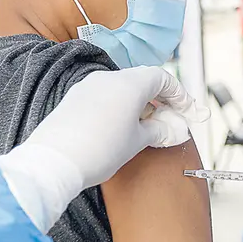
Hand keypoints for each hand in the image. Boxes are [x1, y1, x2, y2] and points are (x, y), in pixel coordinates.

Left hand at [0, 67, 207, 231]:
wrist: (53, 163)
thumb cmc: (99, 151)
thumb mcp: (137, 142)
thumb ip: (159, 130)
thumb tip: (174, 129)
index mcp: (129, 84)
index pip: (163, 79)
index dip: (180, 96)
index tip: (188, 112)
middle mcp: (109, 78)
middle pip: (143, 81)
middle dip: (160, 100)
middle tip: (170, 122)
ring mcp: (88, 86)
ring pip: (123, 88)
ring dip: (139, 104)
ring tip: (147, 128)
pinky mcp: (74, 99)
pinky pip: (105, 96)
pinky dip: (119, 107)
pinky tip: (121, 128)